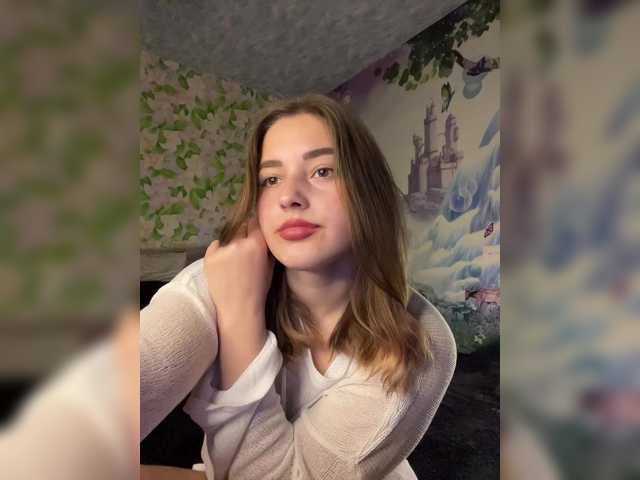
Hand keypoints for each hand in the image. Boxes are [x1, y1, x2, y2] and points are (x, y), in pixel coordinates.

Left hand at [204, 217, 274, 388]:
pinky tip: (223, 266)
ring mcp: (222, 249)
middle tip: (244, 250)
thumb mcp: (271, 266)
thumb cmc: (259, 290)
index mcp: (257, 244)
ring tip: (233, 262)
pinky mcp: (209, 256)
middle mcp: (239, 243)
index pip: (255, 223)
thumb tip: (263, 232)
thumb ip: (267, 247)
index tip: (254, 237)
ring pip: (228, 237)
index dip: (255, 230)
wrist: (238, 310)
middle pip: (241, 227)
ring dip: (231, 244)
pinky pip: (216, 246)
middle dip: (243, 235)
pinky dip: (219, 252)